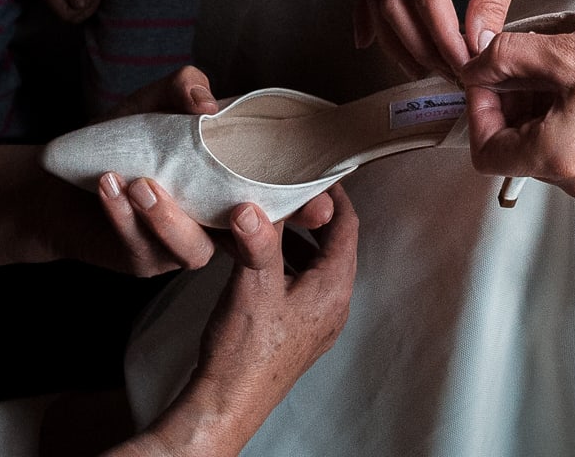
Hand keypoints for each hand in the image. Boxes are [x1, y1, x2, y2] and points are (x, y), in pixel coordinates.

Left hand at [84, 70, 340, 277]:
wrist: (68, 177)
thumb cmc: (126, 142)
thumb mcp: (158, 103)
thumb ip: (186, 88)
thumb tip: (207, 103)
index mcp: (230, 186)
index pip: (278, 199)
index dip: (304, 205)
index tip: (324, 204)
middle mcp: (215, 222)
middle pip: (251, 243)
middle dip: (257, 236)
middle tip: (243, 213)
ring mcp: (181, 245)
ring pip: (190, 249)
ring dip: (167, 219)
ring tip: (140, 184)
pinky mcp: (143, 260)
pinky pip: (141, 245)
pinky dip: (124, 216)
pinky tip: (109, 187)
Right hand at [146, 187, 359, 453]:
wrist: (226, 403)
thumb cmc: (245, 353)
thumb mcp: (253, 284)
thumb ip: (258, 239)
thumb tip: (254, 204)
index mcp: (333, 288)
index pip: (347, 225)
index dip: (334, 194)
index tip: (318, 171)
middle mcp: (332, 305)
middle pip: (332, 243)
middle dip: (311, 215)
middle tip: (290, 189)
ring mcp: (316, 321)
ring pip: (314, 264)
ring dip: (296, 239)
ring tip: (270, 217)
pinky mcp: (296, 331)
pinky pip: (299, 284)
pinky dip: (285, 263)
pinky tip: (257, 257)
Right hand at [355, 0, 568, 79]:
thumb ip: (491, 0)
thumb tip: (475, 47)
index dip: (443, 37)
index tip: (465, 66)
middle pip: (395, 0)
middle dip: (420, 44)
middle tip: (452, 75)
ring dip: (399, 39)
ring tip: (426, 71)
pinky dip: (371, 14)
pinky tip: (367, 42)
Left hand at [462, 24, 574, 200]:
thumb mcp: (566, 52)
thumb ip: (508, 58)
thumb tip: (472, 63)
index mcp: (556, 158)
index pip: (485, 151)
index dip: (478, 109)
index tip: (489, 72)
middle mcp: (572, 182)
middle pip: (511, 147)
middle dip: (509, 99)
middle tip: (527, 55)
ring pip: (538, 143)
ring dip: (535, 102)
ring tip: (560, 59)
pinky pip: (566, 145)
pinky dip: (559, 112)